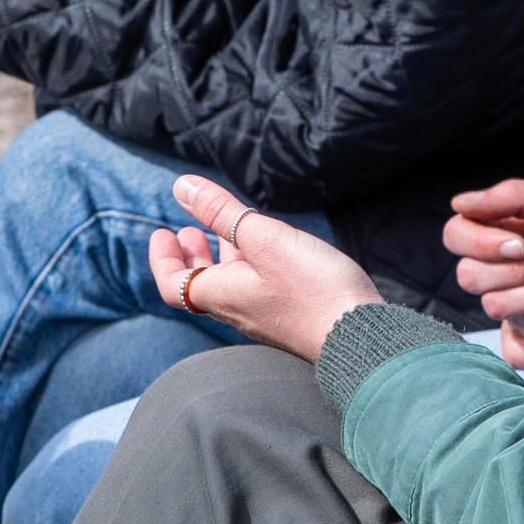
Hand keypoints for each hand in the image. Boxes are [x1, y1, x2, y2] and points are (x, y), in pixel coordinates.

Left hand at [146, 175, 380, 362]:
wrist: (362, 337)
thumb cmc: (312, 289)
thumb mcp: (263, 240)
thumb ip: (221, 212)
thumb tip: (182, 187)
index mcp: (223, 295)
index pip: (173, 285)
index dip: (162, 259)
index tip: (162, 232)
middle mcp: (239, 311)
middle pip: (200, 285)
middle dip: (190, 255)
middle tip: (185, 231)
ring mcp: (266, 317)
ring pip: (230, 286)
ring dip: (220, 258)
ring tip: (221, 233)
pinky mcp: (291, 316)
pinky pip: (256, 289)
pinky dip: (248, 266)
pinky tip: (268, 251)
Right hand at [443, 176, 523, 322]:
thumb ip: (515, 196)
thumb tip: (459, 203)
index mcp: (502, 228)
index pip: (457, 236)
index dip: (479, 243)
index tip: (519, 244)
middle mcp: (501, 266)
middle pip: (470, 276)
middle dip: (517, 271)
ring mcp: (516, 300)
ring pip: (497, 305)